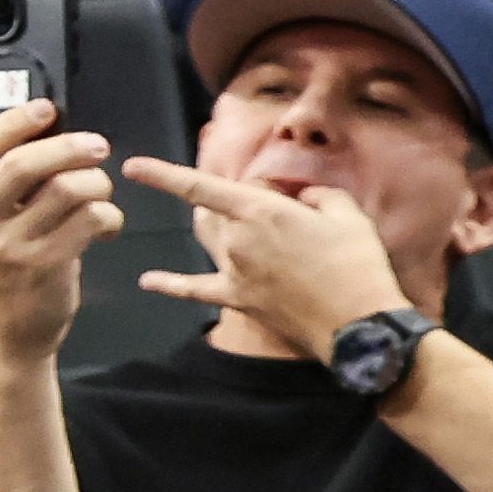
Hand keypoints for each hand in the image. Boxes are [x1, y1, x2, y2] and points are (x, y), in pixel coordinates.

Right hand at [0, 98, 124, 366]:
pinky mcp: (46, 268)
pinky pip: (89, 221)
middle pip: (22, 163)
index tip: (45, 109)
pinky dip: (108, 217)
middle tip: (96, 145)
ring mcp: (7, 249)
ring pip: (65, 189)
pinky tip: (105, 226)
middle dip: (68, 145)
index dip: (12, 121)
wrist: (0, 343)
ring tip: (100, 193)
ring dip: (96, 184)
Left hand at [120, 152, 413, 358]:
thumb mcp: (347, 215)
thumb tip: (301, 197)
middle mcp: (238, 239)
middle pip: (213, 213)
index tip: (132, 167)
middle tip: (263, 209)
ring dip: (212, 229)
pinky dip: (170, 285)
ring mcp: (234, 271)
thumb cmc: (358, 264)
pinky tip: (148, 282)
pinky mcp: (238, 300)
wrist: (360, 324)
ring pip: (209, 240)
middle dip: (228, 204)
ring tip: (220, 221)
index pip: (201, 187)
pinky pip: (196, 290)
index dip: (163, 175)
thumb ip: (318, 196)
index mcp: (261, 211)